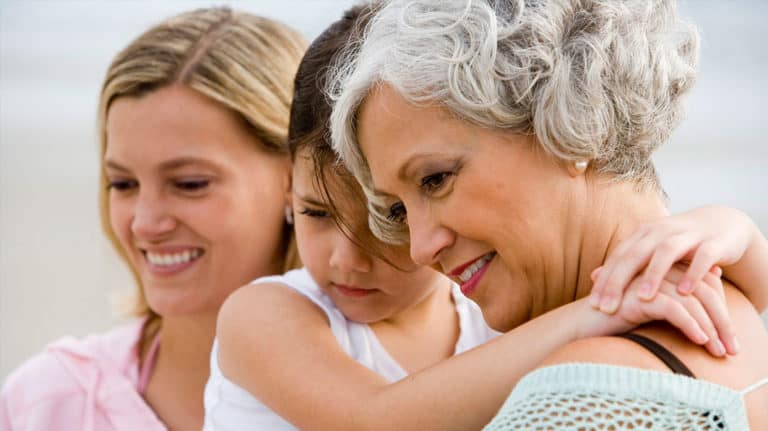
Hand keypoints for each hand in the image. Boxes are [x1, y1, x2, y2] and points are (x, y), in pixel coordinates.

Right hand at [585, 263, 736, 356]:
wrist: (581, 324)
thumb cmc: (615, 318)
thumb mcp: (649, 310)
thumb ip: (673, 302)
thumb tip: (694, 312)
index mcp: (660, 270)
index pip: (703, 284)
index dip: (720, 309)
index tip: (729, 337)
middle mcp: (656, 272)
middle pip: (703, 291)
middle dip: (722, 321)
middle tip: (732, 349)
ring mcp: (647, 282)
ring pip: (692, 301)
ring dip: (711, 328)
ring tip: (719, 351)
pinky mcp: (638, 297)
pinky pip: (674, 309)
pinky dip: (690, 325)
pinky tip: (699, 340)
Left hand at [590, 206, 754, 311]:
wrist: (723, 222)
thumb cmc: (679, 245)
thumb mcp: (650, 251)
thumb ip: (625, 263)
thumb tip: (593, 277)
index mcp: (643, 235)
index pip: (618, 258)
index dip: (605, 280)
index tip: (593, 304)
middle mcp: (661, 231)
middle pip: (635, 255)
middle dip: (619, 281)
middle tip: (607, 307)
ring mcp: (688, 235)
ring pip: (666, 252)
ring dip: (654, 274)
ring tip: (643, 299)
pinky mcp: (714, 242)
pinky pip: (703, 257)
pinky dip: (693, 273)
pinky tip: (684, 292)